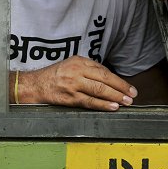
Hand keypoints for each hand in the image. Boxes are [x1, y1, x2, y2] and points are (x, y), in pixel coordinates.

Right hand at [17, 56, 137, 110]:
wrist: (35, 85)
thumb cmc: (55, 75)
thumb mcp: (72, 65)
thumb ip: (89, 70)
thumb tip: (109, 80)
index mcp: (80, 61)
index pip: (104, 71)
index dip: (118, 80)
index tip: (128, 87)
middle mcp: (77, 71)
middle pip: (104, 79)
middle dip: (121, 88)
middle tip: (132, 95)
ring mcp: (73, 85)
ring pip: (99, 90)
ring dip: (115, 97)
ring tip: (126, 102)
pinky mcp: (69, 98)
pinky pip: (89, 102)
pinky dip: (102, 104)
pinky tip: (112, 107)